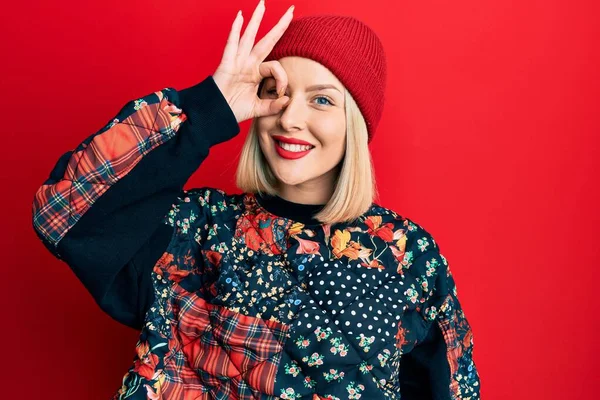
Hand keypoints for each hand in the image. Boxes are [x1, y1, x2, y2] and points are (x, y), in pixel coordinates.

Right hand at [213, 0, 293, 123]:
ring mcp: (238, 62)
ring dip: (256, 20)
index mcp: (256, 73)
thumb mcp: (259, 109)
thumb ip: (273, 106)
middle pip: (266, 40)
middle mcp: (248, 64)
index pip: (276, 67)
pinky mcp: (227, 64)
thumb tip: (287, 100)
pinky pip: (232, 44)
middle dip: (279, 26)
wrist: (217, 114)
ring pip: (249, 37)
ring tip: (263, 4)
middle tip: (291, 10)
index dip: (282, 79)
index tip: (281, 94)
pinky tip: (240, 16)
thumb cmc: (234, 110)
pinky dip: (235, 30)